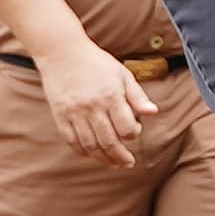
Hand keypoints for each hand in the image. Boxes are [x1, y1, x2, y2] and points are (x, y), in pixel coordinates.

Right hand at [36, 38, 153, 167]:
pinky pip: (72, 142)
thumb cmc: (96, 63)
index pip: (127, 128)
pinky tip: (93, 154)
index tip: (134, 131)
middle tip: (129, 163)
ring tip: (113, 163)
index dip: (134, 134)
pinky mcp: (60, 116)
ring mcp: (74, 113)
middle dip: (121, 157)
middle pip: (109, 142)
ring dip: (104, 159)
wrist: (62, 52)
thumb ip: (137, 96)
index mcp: (111, 96)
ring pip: (91, 146)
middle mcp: (92, 107)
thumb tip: (153, 112)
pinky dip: (84, 152)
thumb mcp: (122, 74)